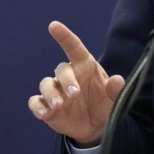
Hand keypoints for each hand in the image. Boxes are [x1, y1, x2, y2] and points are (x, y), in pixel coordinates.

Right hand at [27, 21, 124, 144]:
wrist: (95, 127)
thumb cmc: (104, 105)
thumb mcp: (115, 99)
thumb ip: (116, 90)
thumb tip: (117, 80)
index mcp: (85, 66)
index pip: (73, 47)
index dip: (64, 36)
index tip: (53, 25)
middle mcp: (68, 76)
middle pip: (61, 69)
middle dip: (67, 81)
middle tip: (75, 94)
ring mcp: (56, 91)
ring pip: (46, 84)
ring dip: (51, 94)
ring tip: (59, 106)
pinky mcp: (46, 106)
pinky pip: (36, 102)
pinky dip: (37, 107)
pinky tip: (44, 114)